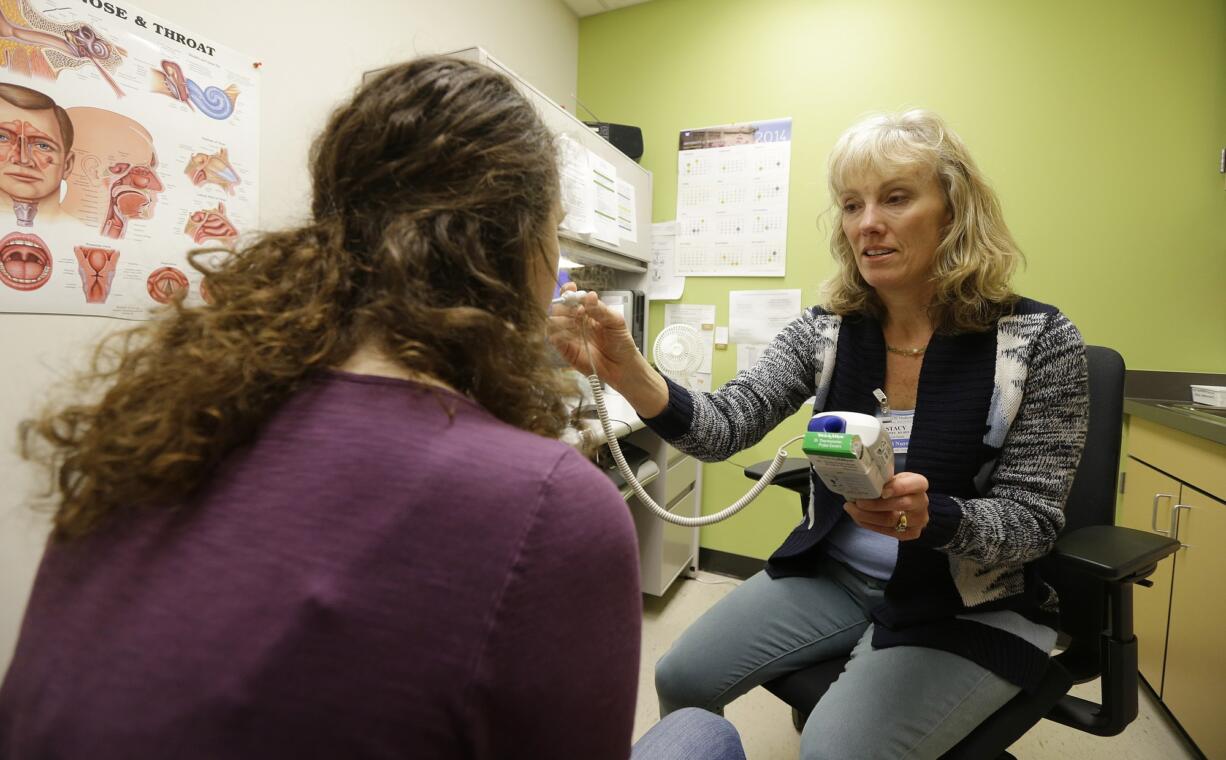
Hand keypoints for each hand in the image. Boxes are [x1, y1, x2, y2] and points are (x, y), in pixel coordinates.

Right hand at [547, 284, 667, 415]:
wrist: (623, 366)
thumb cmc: (621, 343)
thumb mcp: (615, 322)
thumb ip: (601, 309)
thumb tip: (590, 295)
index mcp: (586, 311)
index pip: (571, 297)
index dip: (568, 291)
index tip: (571, 287)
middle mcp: (575, 322)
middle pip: (559, 308)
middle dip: (564, 305)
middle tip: (576, 309)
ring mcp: (569, 335)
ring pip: (553, 322)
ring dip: (561, 318)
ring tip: (575, 321)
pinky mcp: (566, 350)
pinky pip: (554, 340)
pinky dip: (558, 333)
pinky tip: (570, 332)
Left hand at [843, 472, 929, 540]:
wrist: (907, 503)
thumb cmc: (896, 486)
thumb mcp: (894, 477)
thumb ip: (884, 480)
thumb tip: (862, 481)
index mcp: (920, 484)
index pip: (914, 484)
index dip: (897, 488)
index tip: (881, 491)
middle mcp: (923, 502)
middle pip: (900, 505)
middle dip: (875, 504)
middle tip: (857, 502)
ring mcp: (919, 520)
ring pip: (891, 520)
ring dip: (867, 516)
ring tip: (851, 509)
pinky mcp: (910, 533)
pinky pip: (887, 531)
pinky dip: (869, 524)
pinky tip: (857, 517)